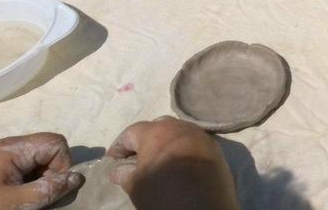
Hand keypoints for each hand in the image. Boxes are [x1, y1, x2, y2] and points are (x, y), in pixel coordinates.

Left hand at [0, 133, 81, 209]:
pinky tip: (20, 199)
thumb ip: (47, 190)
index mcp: (13, 148)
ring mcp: (2, 158)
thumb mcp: (15, 203)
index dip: (62, 165)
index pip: (56, 143)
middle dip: (52, 174)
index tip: (51, 189)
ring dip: (41, 181)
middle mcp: (9, 147)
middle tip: (40, 198)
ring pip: (39, 161)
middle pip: (48, 150)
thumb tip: (78, 178)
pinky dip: (30, 183)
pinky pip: (26, 169)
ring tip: (28, 201)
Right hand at [106, 117, 237, 209]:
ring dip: (166, 143)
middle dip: (145, 140)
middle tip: (135, 157)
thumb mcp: (137, 187)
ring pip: (178, 132)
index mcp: (157, 132)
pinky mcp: (215, 148)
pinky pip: (194, 143)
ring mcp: (201, 136)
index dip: (119, 146)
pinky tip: (179, 164)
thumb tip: (118, 170)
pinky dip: (183, 149)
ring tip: (158, 160)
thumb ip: (125, 174)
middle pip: (157, 126)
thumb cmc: (165, 195)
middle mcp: (180, 127)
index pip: (132, 132)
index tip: (112, 159)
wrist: (204, 208)